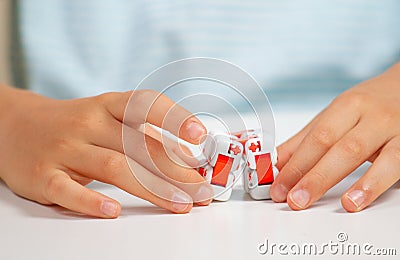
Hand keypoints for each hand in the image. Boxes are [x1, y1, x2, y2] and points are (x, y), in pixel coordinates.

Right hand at [0, 85, 211, 217]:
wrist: (16, 126)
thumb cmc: (75, 125)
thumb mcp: (107, 119)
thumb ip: (142, 135)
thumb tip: (187, 157)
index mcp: (107, 106)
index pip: (145, 105)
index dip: (175, 117)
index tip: (200, 135)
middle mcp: (88, 122)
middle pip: (138, 144)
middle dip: (176, 169)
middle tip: (202, 190)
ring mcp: (65, 148)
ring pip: (113, 166)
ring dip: (151, 187)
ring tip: (179, 203)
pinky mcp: (44, 175)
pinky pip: (68, 190)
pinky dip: (91, 201)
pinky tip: (114, 211)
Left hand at [271, 63, 399, 211]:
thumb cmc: (372, 104)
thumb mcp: (337, 115)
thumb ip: (307, 140)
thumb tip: (277, 163)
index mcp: (346, 107)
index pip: (315, 138)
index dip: (294, 164)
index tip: (278, 187)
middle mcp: (369, 116)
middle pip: (335, 146)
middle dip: (310, 176)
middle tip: (292, 199)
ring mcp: (393, 130)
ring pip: (362, 154)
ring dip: (337, 179)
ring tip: (317, 201)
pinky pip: (394, 165)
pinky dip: (374, 184)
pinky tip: (358, 199)